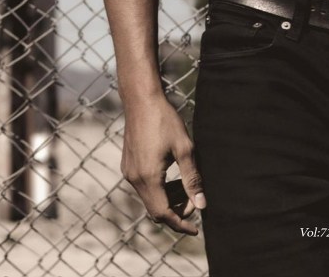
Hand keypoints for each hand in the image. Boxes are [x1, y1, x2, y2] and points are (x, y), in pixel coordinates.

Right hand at [121, 91, 206, 234]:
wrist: (141, 100)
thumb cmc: (165, 120)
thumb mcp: (185, 148)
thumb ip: (192, 179)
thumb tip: (201, 204)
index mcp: (148, 178)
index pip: (163, 214)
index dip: (180, 223)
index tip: (196, 229)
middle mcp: (134, 179)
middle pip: (155, 210)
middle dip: (175, 211)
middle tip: (194, 201)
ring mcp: (128, 172)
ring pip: (149, 198)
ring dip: (167, 199)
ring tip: (185, 187)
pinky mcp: (127, 165)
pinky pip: (143, 186)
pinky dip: (158, 188)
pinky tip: (171, 176)